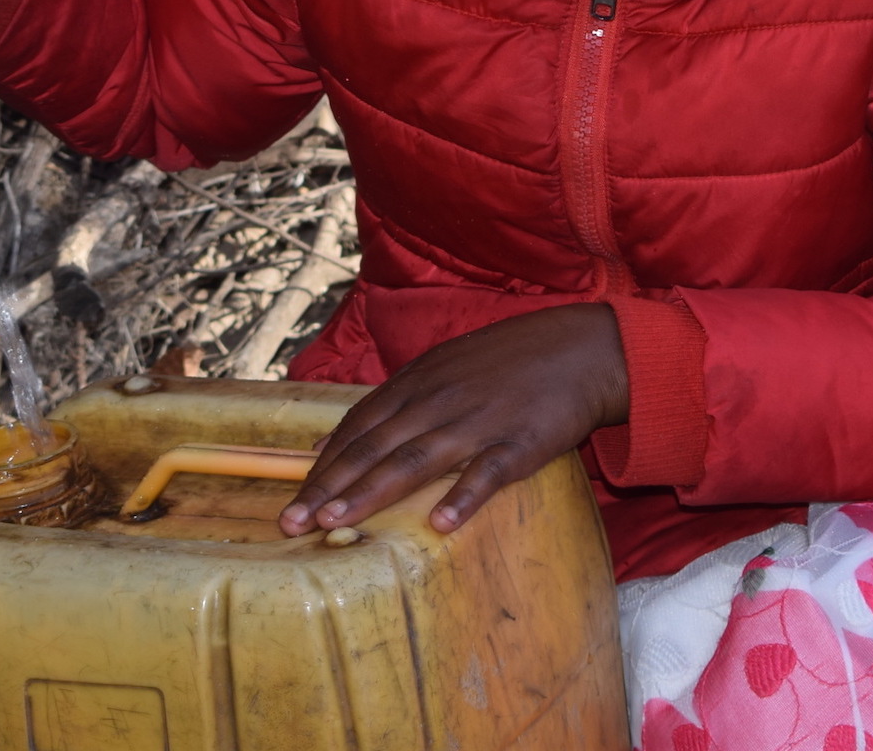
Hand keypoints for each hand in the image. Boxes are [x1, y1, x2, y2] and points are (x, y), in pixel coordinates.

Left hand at [279, 304, 628, 537]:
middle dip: (330, 487)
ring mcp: (480, 421)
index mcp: (419, 383)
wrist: (581, 348)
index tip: (292, 499)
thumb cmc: (506, 361)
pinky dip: (464, 496)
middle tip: (293, 522)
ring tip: (337, 522)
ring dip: (373, 491)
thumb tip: (326, 445)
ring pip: (416, 460)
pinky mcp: (522, 443)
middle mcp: (440, 401)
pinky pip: (488, 473)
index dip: (324, 466)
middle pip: (375, 448)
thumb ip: (387, 405)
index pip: (359, 428)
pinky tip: (442, 523)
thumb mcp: (441, 368)